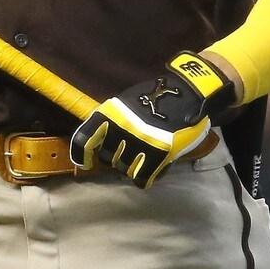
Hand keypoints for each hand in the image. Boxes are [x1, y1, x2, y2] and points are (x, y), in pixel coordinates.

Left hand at [69, 52, 234, 188]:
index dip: (81, 155)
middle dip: (116, 158)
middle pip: (108, 158)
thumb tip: (101, 141)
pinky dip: (145, 177)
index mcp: (110, 113)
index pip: (84, 139)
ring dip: (133, 166)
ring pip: (125, 170)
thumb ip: (114, 121)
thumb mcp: (128, 102)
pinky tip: (152, 170)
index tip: (86, 164)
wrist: (188, 90)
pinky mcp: (158, 153)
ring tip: (143, 158)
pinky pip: (142, 178)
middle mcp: (121, 128)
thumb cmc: (157, 96)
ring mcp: (139, 142)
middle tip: (129, 153)